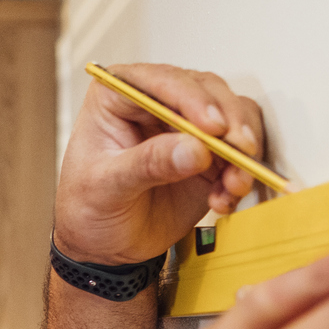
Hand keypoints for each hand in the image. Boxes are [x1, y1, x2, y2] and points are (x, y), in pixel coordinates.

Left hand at [53, 63, 266, 264]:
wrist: (103, 246)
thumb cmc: (87, 208)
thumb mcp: (106, 187)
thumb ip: (147, 164)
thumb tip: (194, 149)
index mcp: (119, 96)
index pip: (160, 82)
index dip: (191, 99)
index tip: (212, 127)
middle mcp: (157, 103)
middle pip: (207, 91)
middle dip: (229, 121)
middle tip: (239, 150)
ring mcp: (186, 127)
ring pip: (232, 118)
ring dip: (240, 150)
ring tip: (234, 184)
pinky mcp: (208, 155)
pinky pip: (238, 153)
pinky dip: (240, 174)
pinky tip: (224, 199)